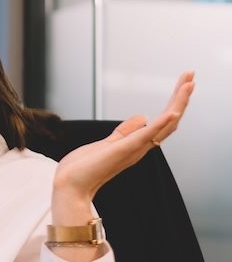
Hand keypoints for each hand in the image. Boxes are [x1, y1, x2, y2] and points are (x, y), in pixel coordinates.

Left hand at [51, 71, 194, 220]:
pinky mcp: (124, 150)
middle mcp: (140, 147)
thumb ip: (125, 131)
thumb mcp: (108, 143)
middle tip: (191, 75)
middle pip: (169, 120)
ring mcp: (134, 149)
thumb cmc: (85, 168)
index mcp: (137, 144)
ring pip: (164, 125)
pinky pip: (147, 136)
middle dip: (180, 97)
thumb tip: (142, 117)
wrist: (70, 186)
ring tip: (189, 84)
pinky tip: (172, 113)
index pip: (163, 121)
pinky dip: (160, 124)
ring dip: (178, 103)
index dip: (175, 103)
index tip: (183, 83)